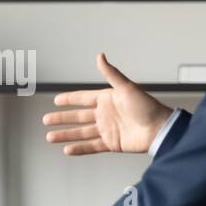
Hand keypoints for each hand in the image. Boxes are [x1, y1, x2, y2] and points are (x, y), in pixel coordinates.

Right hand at [42, 53, 172, 154]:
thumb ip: (111, 74)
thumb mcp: (127, 88)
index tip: (56, 100)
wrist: (159, 129)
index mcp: (107, 99)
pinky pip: (91, 146)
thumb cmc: (147, 106)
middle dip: (62, 118)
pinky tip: (67, 149)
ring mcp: (107, 129)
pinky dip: (80, 148)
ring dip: (66, 134)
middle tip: (46, 120)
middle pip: (78, 116)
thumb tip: (100, 56)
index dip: (69, 99)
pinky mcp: (112, 143)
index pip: (83, 98)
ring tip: (50, 137)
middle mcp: (105, 114)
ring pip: (81, 132)